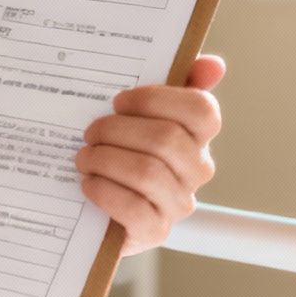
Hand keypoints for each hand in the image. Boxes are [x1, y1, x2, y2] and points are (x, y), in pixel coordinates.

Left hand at [78, 53, 225, 254]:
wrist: (94, 207)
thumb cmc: (119, 149)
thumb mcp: (136, 114)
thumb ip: (173, 81)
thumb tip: (211, 65)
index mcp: (196, 136)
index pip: (201, 110)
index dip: (157, 99)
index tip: (119, 101)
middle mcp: (195, 169)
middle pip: (165, 138)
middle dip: (116, 130)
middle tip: (90, 132)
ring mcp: (178, 203)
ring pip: (147, 172)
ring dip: (104, 160)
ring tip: (84, 157)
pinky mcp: (155, 231)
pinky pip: (134, 208)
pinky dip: (104, 191)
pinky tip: (88, 183)